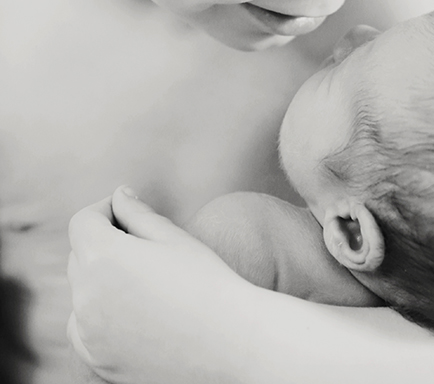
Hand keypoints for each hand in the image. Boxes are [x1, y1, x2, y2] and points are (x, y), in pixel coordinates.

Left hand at [68, 187, 250, 383]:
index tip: (129, 213)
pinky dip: (98, 315)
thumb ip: (137, 213)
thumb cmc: (206, 283)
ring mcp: (89, 334)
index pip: (83, 222)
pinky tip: (132, 311)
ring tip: (144, 280)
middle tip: (146, 246)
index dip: (104, 210)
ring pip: (82, 291)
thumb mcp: (173, 236)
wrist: (231, 344)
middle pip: (80, 255)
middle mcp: (87, 297)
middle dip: (104, 242)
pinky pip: (83, 327)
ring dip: (101, 278)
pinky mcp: (97, 360)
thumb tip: (119, 196)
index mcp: (104, 258)